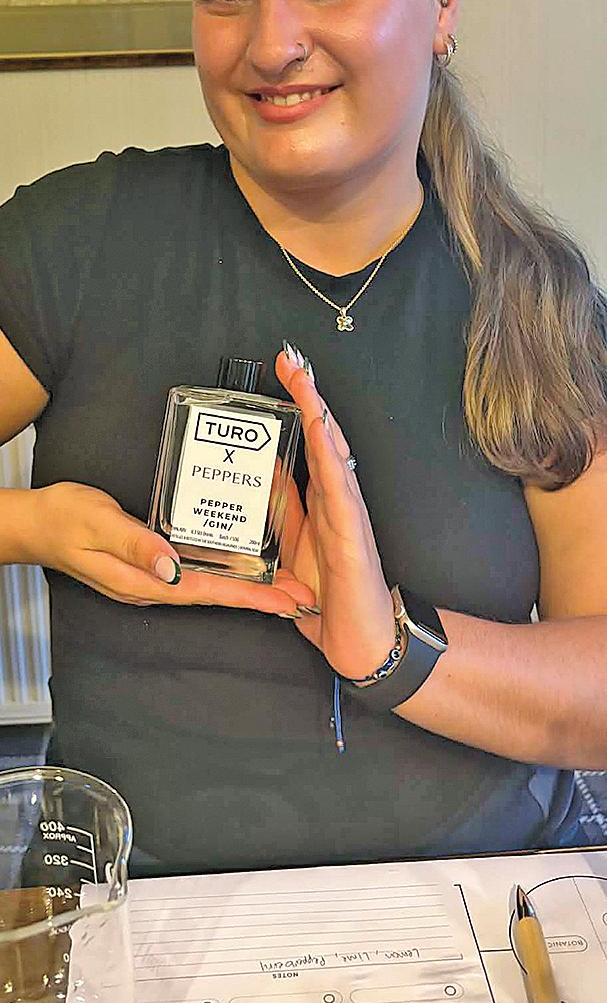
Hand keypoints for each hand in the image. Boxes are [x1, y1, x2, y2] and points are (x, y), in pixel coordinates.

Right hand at [32, 481, 314, 612]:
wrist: (37, 524)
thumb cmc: (62, 520)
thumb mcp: (98, 524)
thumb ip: (135, 544)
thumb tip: (170, 565)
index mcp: (140, 581)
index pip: (205, 592)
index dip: (246, 597)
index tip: (280, 602)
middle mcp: (150, 585)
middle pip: (214, 593)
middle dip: (258, 598)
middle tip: (298, 598)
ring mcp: (150, 577)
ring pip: (207, 585)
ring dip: (245, 587)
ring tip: (283, 587)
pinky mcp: (149, 564)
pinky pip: (194, 571)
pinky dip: (223, 570)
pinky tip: (241, 562)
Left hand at [276, 348, 394, 678]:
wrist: (363, 644)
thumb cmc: (332, 601)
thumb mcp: (294, 549)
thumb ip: (284, 513)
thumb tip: (265, 475)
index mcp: (323, 503)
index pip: (309, 444)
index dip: (298, 407)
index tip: (284, 374)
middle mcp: (338, 502)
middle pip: (322, 438)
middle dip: (307, 396)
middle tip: (291, 358)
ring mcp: (348, 516)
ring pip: (333, 454)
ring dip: (318, 414)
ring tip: (305, 380)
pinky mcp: (353, 536)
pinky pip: (340, 490)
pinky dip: (330, 458)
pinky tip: (321, 432)